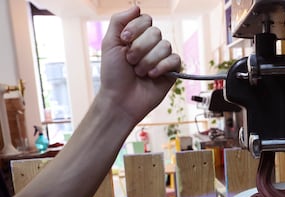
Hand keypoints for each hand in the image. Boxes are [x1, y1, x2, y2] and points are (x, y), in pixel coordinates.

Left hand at [99, 6, 180, 120]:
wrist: (120, 100)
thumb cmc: (113, 75)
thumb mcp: (109, 43)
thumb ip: (119, 21)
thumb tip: (137, 7)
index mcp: (137, 36)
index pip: (145, 19)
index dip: (136, 29)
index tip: (124, 41)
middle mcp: (151, 45)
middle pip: (156, 32)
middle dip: (139, 49)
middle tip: (130, 62)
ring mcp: (162, 58)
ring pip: (165, 46)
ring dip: (148, 61)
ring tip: (139, 72)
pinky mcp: (172, 71)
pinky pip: (174, 59)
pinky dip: (161, 67)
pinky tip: (152, 76)